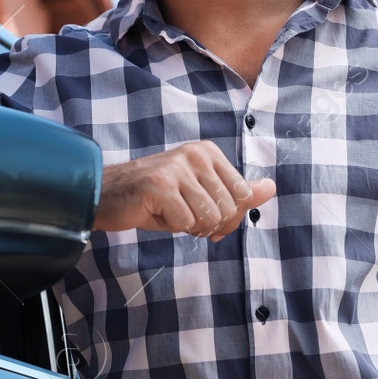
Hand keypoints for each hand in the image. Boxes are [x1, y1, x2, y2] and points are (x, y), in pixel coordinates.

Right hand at [95, 140, 275, 241]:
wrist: (107, 195)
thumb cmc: (156, 198)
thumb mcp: (202, 193)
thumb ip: (238, 192)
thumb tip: (271, 189)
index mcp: (209, 152)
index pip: (243, 197)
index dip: (227, 217)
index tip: (202, 213)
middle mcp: (195, 154)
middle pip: (228, 210)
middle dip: (207, 224)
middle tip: (181, 213)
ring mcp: (177, 168)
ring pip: (209, 218)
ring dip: (188, 225)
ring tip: (168, 211)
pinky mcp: (160, 185)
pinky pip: (186, 223)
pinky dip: (171, 226)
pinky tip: (155, 212)